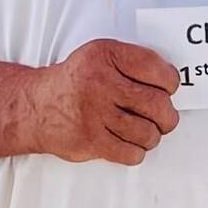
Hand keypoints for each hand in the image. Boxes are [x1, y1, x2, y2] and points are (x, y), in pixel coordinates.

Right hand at [32, 38, 179, 165]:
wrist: (37, 106)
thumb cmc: (76, 79)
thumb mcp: (100, 54)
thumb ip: (132, 61)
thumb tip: (169, 81)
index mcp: (106, 56)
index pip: (155, 68)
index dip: (170, 81)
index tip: (169, 88)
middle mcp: (101, 83)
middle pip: (156, 104)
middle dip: (168, 114)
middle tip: (165, 116)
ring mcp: (95, 114)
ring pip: (147, 132)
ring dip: (154, 135)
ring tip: (147, 130)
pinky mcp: (91, 141)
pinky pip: (130, 153)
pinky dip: (138, 151)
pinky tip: (132, 142)